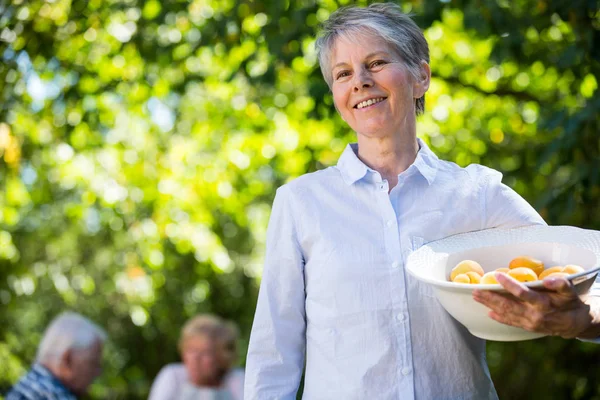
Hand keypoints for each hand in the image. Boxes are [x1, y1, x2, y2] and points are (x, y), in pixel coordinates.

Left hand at [472, 272, 591, 337]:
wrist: (574, 323)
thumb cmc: (569, 302)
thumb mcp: (569, 290)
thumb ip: (560, 282)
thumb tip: (547, 279)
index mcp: (543, 303)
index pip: (522, 293)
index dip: (508, 284)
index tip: (497, 275)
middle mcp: (534, 314)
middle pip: (508, 305)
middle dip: (490, 298)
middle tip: (475, 290)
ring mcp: (529, 322)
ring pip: (506, 314)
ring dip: (490, 305)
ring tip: (477, 298)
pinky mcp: (527, 327)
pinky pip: (511, 322)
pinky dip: (499, 318)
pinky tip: (489, 313)